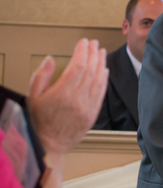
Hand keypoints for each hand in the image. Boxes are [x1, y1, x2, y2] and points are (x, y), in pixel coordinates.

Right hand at [28, 39, 107, 159]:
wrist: (50, 144)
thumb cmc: (39, 121)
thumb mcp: (33, 96)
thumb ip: (41, 76)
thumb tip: (49, 60)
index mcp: (62, 93)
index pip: (78, 66)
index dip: (82, 52)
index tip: (84, 43)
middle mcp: (77, 99)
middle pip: (90, 71)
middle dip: (93, 54)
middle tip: (94, 43)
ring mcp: (87, 107)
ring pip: (98, 81)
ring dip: (101, 64)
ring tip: (101, 53)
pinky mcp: (93, 114)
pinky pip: (101, 93)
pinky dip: (104, 80)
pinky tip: (104, 71)